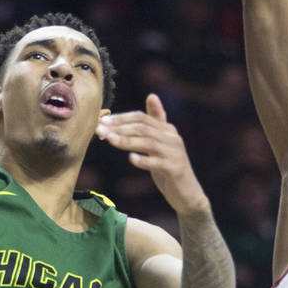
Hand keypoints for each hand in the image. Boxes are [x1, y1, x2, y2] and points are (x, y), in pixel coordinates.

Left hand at [96, 94, 207, 214]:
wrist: (187, 192)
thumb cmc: (169, 165)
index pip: (142, 118)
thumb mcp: (162, 142)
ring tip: (110, 140)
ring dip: (127, 141)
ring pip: (148, 143)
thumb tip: (152, 95)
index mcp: (167, 130)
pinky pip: (157, 163)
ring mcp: (175, 153)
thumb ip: (156, 120)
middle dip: (120, 128)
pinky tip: (131, 159)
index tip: (103, 120)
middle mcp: (172, 138)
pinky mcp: (175, 169)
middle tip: (100, 130)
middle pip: (143, 128)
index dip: (122, 118)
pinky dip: (144, 160)